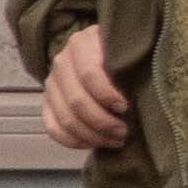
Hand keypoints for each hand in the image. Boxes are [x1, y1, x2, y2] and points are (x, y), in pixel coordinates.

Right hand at [37, 29, 128, 152]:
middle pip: (76, 100)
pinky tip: (97, 143)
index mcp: (82, 43)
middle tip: (125, 131)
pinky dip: (75, 141)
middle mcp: (61, 62)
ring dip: (93, 135)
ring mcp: (51, 84)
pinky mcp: (47, 104)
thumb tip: (140, 89)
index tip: (126, 107)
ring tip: (117, 140)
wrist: (106, 53)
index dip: (107, 94)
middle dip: (103, 121)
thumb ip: (132, 60)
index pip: (89, 73)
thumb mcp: (131, 47)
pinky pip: (53, 129)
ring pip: (65, 118)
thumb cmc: (126, 52)